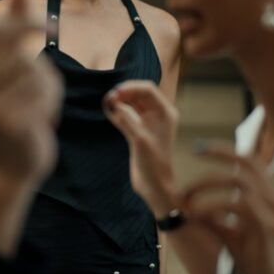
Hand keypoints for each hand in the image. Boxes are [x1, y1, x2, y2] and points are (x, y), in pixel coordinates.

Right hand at [0, 0, 62, 187]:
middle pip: (10, 42)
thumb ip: (13, 22)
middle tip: (53, 29)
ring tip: (42, 100)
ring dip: (46, 79)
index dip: (21, 15)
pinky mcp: (5, 122)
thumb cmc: (12, 106)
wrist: (13, 162)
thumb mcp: (9, 62)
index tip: (48, 21)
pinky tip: (45, 117)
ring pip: (31, 67)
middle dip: (34, 30)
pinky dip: (51, 100)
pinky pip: (42, 93)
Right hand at [104, 81, 178, 215]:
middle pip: (139, 94)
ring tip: (107, 103)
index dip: (130, 87)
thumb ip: (126, 119)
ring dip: (120, 101)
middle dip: (123, 93)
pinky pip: (127, 114)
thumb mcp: (139, 140)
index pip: (147, 89)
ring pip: (132, 103)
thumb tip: (111, 102)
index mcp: (165, 112)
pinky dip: (118, 111)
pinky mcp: (139, 130)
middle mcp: (158, 114)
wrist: (155, 186)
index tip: (115, 93)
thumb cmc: (154, 164)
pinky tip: (109, 111)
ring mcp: (148, 122)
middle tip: (108, 99)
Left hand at [182, 143, 273, 273]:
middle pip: (248, 163)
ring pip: (240, 182)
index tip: (199, 148)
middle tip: (192, 158)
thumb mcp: (231, 236)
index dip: (225, 151)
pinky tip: (197, 215)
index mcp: (272, 197)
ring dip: (208, 186)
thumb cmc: (258, 265)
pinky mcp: (271, 229)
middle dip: (217, 157)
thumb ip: (214, 219)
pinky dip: (213, 207)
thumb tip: (189, 207)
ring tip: (186, 199)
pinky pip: (239, 206)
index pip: (251, 162)